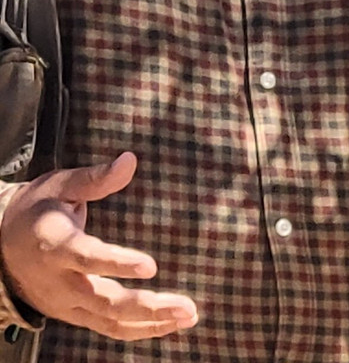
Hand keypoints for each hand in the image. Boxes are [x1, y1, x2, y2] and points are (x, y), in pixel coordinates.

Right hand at [0, 152, 198, 340]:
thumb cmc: (39, 209)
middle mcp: (60, 281)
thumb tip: (130, 160)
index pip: (87, 258)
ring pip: (110, 320)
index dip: (117, 264)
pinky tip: (171, 323)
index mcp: (55, 245)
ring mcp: (66, 303)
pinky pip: (108, 327)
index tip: (151, 266)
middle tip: (186, 306)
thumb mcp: (61, 186)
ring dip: (151, 322)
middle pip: (104, 300)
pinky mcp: (74, 314)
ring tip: (189, 316)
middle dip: (147, 306)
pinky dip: (140, 329)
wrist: (1, 246)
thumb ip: (96, 179)